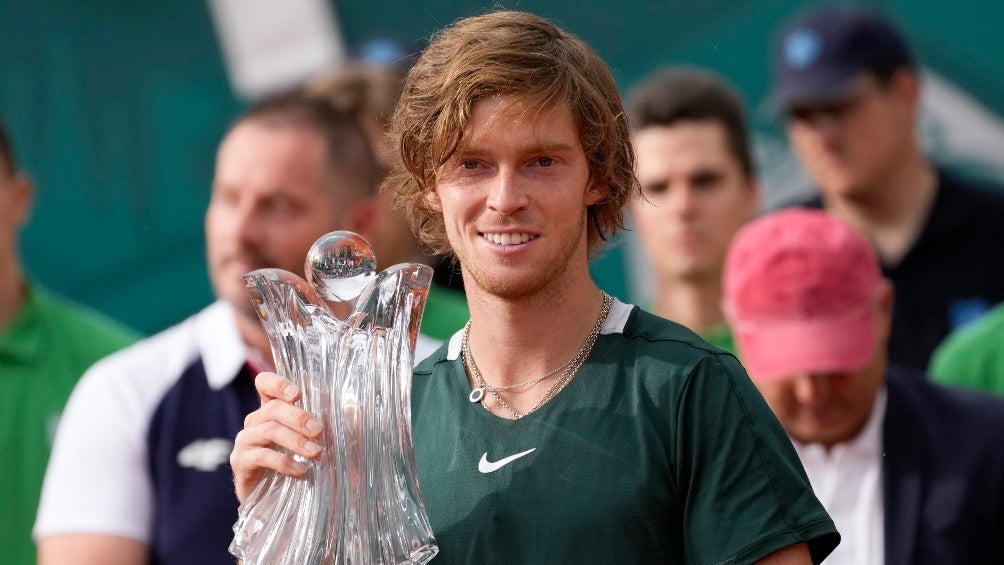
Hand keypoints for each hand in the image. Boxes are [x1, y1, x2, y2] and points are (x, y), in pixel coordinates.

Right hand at [230, 372, 323, 501]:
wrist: (271, 500)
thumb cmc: (295, 463)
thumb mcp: (310, 441)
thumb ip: (323, 424)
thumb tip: (354, 409)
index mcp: (270, 410)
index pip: (264, 384)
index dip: (278, 384)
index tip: (297, 394)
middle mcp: (254, 422)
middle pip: (273, 408)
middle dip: (298, 417)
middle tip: (319, 431)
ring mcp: (245, 441)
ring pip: (269, 430)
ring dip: (295, 440)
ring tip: (316, 453)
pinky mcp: (241, 462)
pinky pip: (262, 456)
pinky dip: (284, 462)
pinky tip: (300, 471)